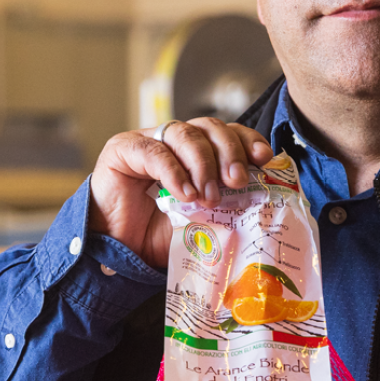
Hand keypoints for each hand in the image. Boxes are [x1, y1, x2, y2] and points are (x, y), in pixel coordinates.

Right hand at [89, 119, 272, 268]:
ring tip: (208, 197)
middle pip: (208, 127)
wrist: (116, 253)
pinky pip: (154, 151)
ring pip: (184, 133)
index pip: (225, 133)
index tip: (263, 158)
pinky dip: (174, 172)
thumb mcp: (201, 221)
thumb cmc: (156, 237)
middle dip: (228, 152)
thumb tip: (262, 202)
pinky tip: (184, 194)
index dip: (246, 140)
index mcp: (193, 153)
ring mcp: (147, 141)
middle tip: (236, 181)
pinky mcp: (123, 149)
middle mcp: (172, 141)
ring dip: (202, 164)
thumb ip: (226, 206)